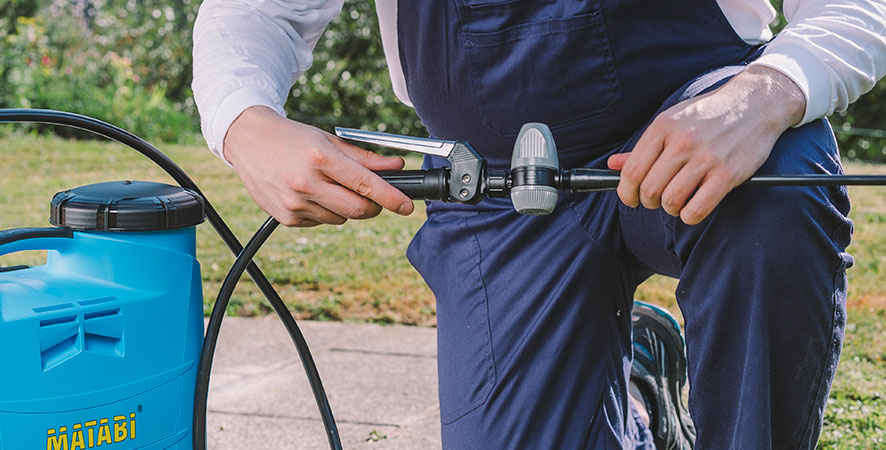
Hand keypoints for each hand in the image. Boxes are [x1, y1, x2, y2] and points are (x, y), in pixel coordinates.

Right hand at [223, 106, 413, 226]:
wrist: (248, 141)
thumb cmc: (292, 138)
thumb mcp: (329, 141)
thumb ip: (365, 157)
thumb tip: (396, 166)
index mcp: (321, 158)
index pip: (366, 185)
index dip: (391, 198)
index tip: (406, 207)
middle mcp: (306, 183)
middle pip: (358, 209)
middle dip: (372, 206)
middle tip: (371, 195)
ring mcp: (294, 203)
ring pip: (341, 218)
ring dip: (345, 207)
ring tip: (327, 185)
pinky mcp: (286, 218)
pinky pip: (321, 223)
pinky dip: (324, 211)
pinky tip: (309, 193)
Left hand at [608, 65, 805, 224]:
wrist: (756, 102)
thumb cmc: (709, 115)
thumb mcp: (672, 121)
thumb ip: (642, 147)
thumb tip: (613, 166)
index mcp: (663, 127)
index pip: (632, 171)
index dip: (626, 192)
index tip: (631, 198)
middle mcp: (682, 142)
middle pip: (649, 189)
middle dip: (648, 201)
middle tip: (657, 199)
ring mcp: (706, 158)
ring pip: (671, 201)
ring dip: (670, 209)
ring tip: (677, 200)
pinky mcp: (728, 174)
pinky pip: (697, 209)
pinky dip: (689, 216)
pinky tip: (692, 208)